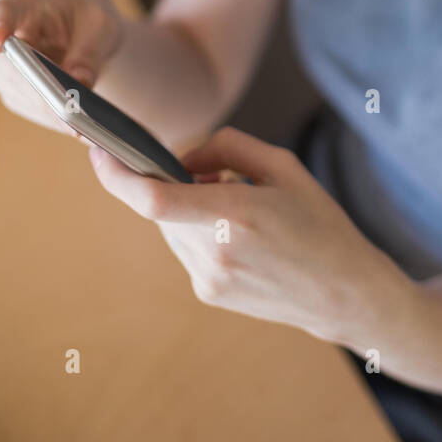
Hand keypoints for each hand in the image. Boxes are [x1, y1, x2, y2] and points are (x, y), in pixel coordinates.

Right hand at [0, 0, 124, 139]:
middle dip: (36, 84)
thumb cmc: (91, 20)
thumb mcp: (101, 26)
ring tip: (80, 124)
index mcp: (20, 4)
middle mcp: (1, 36)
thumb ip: (89, 52)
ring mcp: (2, 66)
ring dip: (47, 106)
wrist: (91, 39)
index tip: (0, 41)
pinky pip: (28, 108)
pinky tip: (76, 126)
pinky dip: (52, 117)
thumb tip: (79, 82)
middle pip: (6, 62)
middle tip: (66, 107)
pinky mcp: (13, 91)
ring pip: (16, 89)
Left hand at [88, 126, 405, 343]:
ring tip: (239, 208)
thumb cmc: (319, 222)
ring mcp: (209, 277)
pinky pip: (186, 248)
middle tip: (213, 174)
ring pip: (171, 227)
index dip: (117, 174)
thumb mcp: (283, 166)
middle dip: (171, 182)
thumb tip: (181, 156)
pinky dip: (200, 232)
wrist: (344, 292)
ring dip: (187, 209)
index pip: (154, 198)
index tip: (98, 151)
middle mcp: (215, 251)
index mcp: (235, 214)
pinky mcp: (208, 293)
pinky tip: (241, 236)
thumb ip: (226, 148)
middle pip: (163, 206)